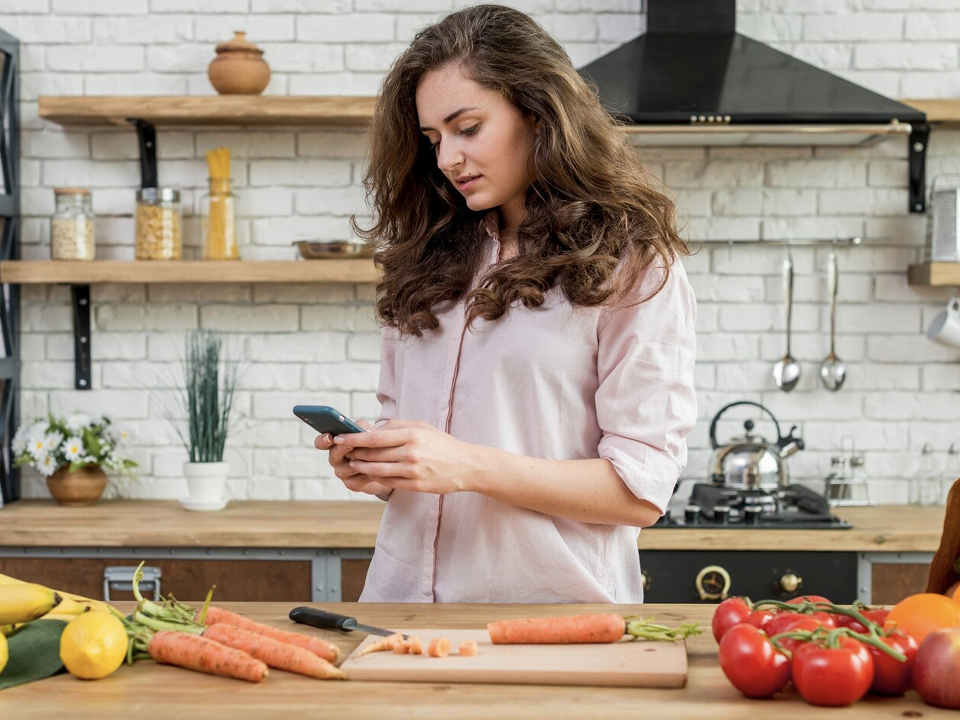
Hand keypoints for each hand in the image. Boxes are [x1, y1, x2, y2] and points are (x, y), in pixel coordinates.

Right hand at [314, 419, 392, 498]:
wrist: (387, 464)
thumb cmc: (373, 444)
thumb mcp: (368, 431)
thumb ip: (360, 427)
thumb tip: (358, 428)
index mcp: (335, 444)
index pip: (321, 442)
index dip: (323, 440)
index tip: (330, 437)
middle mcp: (335, 459)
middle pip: (334, 455)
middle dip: (343, 449)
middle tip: (351, 444)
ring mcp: (342, 473)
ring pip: (349, 467)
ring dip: (361, 460)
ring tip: (374, 454)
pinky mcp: (352, 484)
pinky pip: (359, 478)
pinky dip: (370, 471)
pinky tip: (380, 466)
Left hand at [332, 419, 484, 494]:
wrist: (466, 465)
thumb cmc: (442, 444)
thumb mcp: (422, 427)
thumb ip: (397, 426)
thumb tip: (373, 429)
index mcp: (412, 435)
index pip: (376, 437)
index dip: (355, 439)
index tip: (340, 437)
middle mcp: (411, 453)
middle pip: (373, 454)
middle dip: (355, 452)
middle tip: (343, 451)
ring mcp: (413, 471)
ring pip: (377, 470)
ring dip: (362, 467)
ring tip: (353, 463)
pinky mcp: (415, 486)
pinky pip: (388, 482)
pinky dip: (376, 477)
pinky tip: (370, 473)